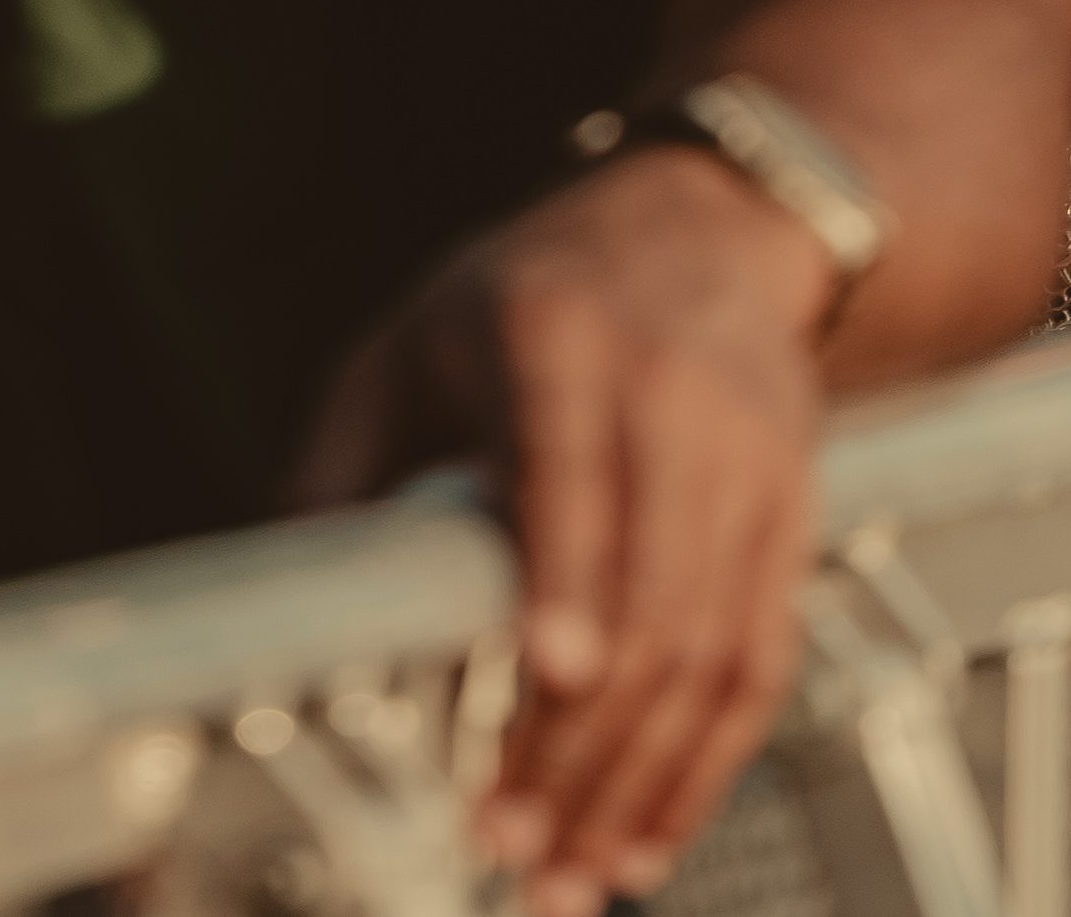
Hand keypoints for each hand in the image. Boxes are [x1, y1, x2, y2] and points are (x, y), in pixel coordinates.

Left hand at [292, 150, 830, 916]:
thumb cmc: (539, 288)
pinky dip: (713, 758)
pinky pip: (764, 649)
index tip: (551, 673)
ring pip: (713, 640)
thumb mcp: (410, 339)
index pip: (573, 466)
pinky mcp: (794, 502)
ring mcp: (749, 450)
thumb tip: (276, 608)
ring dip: (643, 777)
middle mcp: (673, 392)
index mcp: (563, 339)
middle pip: (650, 586)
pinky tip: (652, 834)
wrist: (713, 219)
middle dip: (584, 738)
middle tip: (509, 846)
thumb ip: (340, 466)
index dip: (570, 573)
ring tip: (570, 879)